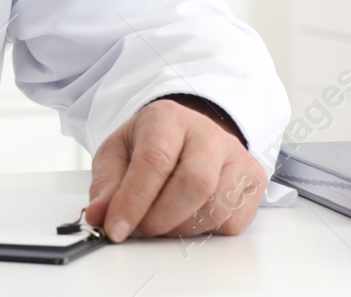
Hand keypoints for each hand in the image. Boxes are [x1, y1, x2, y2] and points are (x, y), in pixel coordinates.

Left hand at [84, 96, 265, 240]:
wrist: (186, 135)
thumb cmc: (149, 145)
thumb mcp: (117, 155)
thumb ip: (106, 186)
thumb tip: (98, 215)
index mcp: (168, 118)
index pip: (155, 161)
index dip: (134, 201)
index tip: (115, 228)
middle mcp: (208, 133)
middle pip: (194, 183)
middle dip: (161, 218)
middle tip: (139, 230)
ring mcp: (236, 156)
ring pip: (216, 206)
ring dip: (181, 228)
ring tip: (161, 223)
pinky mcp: (253, 180)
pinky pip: (233, 221)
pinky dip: (205, 231)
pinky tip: (187, 218)